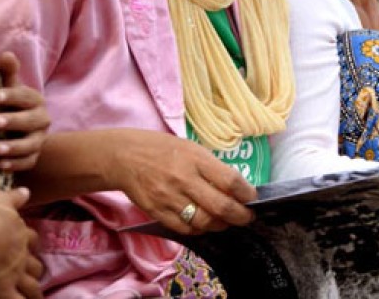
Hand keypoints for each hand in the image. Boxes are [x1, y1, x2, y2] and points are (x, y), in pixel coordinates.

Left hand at [0, 53, 49, 172]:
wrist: (22, 129)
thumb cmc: (11, 105)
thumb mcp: (10, 89)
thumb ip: (8, 74)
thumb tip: (6, 54)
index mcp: (35, 100)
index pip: (24, 97)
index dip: (9, 97)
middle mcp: (42, 120)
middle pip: (30, 121)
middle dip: (12, 122)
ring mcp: (39, 140)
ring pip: (30, 145)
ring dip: (12, 148)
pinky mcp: (34, 156)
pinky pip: (27, 162)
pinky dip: (14, 164)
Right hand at [0, 187, 43, 298]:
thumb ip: (13, 198)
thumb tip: (26, 191)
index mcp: (19, 235)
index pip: (31, 240)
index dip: (31, 244)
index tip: (30, 247)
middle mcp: (22, 257)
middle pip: (35, 266)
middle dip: (35, 270)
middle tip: (36, 276)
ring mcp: (14, 276)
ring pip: (31, 287)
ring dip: (34, 293)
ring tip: (37, 298)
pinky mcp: (4, 291)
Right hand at [106, 129, 256, 234]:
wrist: (125, 157)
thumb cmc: (163, 149)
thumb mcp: (192, 149)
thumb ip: (213, 167)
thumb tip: (237, 187)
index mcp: (197, 159)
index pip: (230, 181)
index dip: (247, 193)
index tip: (253, 198)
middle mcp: (184, 179)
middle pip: (220, 206)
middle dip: (240, 216)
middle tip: (247, 217)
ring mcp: (169, 198)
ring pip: (204, 222)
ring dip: (221, 225)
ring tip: (227, 221)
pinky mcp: (157, 212)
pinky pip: (185, 229)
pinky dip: (200, 229)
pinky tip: (204, 223)